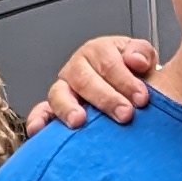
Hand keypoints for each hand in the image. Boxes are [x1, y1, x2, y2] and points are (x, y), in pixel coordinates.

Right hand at [37, 34, 157, 128]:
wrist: (130, 93)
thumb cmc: (134, 76)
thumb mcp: (143, 59)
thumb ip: (142, 53)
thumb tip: (136, 60)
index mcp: (98, 51)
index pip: (109, 64)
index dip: (126, 81)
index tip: (142, 98)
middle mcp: (78, 67)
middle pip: (85, 80)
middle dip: (106, 98)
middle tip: (124, 114)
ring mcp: (64, 88)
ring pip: (59, 94)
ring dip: (68, 108)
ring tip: (79, 121)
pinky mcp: (54, 108)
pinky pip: (42, 112)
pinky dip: (38, 119)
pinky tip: (39, 129)